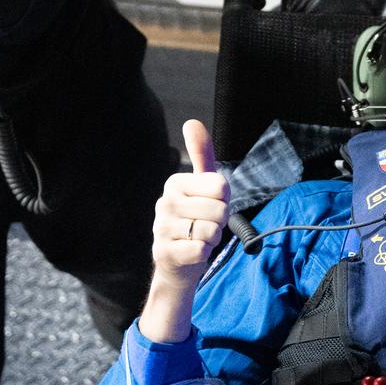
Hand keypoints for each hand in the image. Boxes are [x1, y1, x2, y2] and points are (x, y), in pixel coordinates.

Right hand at [151, 119, 229, 284]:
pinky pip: (200, 250)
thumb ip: (202, 156)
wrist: (179, 262)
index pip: (221, 186)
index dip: (224, 200)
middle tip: (205, 225)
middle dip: (219, 222)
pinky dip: (203, 253)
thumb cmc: (196, 220)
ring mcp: (161, 228)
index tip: (211, 205)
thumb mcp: (203, 187)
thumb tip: (191, 122)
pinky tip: (192, 252)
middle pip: (219, 210)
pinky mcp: (163, 252)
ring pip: (210, 230)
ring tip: (198, 238)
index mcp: (175, 183)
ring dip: (212, 238)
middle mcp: (164, 202)